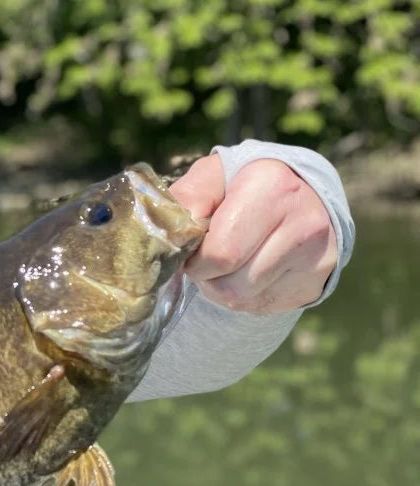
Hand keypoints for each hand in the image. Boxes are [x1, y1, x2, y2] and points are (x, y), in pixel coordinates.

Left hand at [169, 155, 336, 313]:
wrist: (302, 195)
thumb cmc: (242, 186)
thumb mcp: (212, 177)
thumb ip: (187, 199)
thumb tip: (171, 236)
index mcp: (272, 186)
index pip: (220, 252)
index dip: (195, 258)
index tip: (192, 247)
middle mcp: (303, 222)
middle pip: (230, 284)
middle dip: (205, 276)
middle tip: (205, 258)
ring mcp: (315, 258)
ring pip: (242, 300)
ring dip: (221, 288)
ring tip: (226, 264)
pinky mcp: (315, 284)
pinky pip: (261, 307)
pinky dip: (244, 296)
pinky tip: (248, 270)